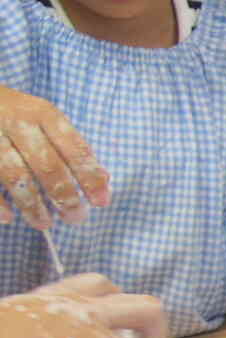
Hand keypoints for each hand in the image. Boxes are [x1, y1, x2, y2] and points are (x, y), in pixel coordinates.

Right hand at [0, 85, 109, 228]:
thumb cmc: (17, 114)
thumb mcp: (46, 120)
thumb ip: (72, 147)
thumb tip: (104, 179)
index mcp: (44, 115)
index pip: (74, 149)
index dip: (90, 178)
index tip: (102, 202)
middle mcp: (19, 123)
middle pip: (47, 165)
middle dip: (65, 196)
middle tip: (76, 218)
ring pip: (16, 176)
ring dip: (32, 205)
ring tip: (44, 223)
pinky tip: (9, 217)